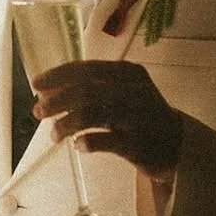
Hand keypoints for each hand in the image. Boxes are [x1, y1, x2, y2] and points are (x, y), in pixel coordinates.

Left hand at [33, 61, 183, 175]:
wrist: (179, 143)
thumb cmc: (142, 115)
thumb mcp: (125, 91)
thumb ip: (93, 88)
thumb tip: (50, 93)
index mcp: (128, 72)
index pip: (87, 68)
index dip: (59, 75)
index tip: (37, 85)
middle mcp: (133, 90)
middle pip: (87, 90)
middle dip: (58, 100)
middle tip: (38, 111)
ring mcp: (138, 117)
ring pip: (94, 113)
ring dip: (68, 123)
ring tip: (54, 134)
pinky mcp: (140, 143)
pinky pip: (109, 141)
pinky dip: (89, 141)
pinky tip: (78, 146)